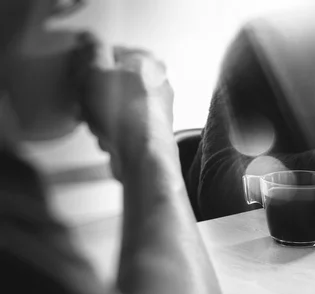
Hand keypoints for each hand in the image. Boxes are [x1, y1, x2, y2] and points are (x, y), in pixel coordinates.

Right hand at [77, 39, 174, 177]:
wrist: (142, 156)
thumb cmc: (123, 114)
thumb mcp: (95, 71)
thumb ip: (90, 51)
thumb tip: (89, 39)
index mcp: (147, 61)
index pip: (110, 52)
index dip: (89, 66)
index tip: (80, 77)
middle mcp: (158, 83)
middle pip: (113, 81)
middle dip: (94, 95)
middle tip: (86, 103)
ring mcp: (157, 109)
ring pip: (116, 106)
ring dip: (101, 115)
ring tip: (97, 124)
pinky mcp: (152, 131)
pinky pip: (123, 126)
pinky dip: (112, 131)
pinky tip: (108, 138)